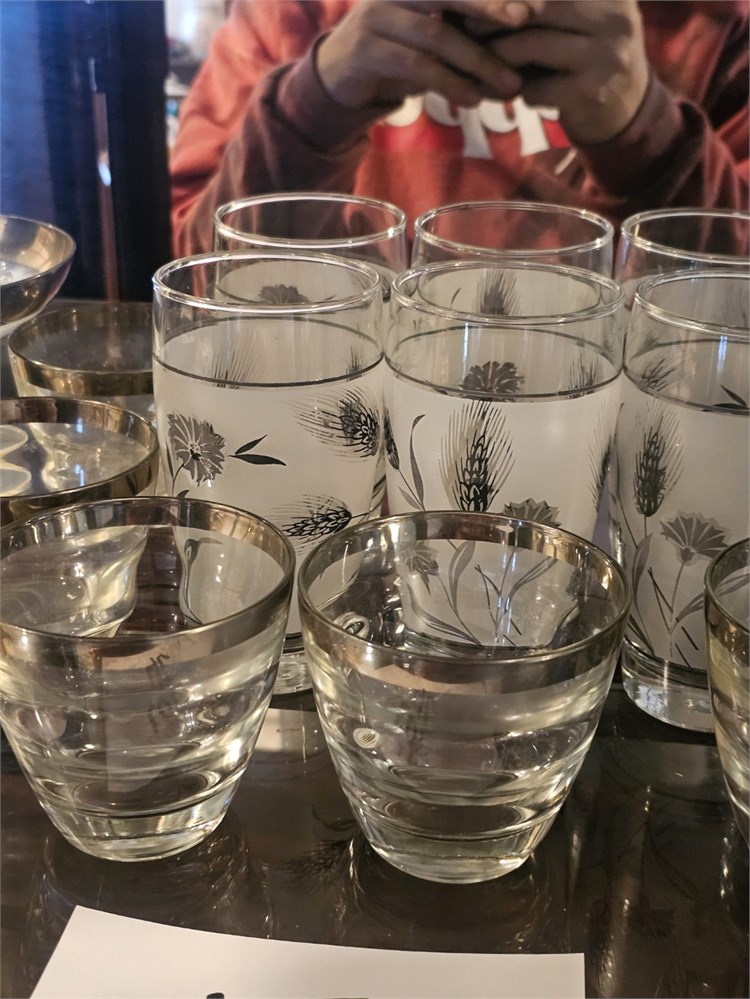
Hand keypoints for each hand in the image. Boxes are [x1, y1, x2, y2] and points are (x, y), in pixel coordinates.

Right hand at [315, 1, 543, 110]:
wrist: (338, 78)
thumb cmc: (396, 55)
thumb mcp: (431, 37)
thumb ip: (464, 32)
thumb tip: (520, 44)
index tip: (532, 2)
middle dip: (492, 6)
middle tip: (529, 20)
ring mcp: (377, 16)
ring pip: (436, 35)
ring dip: (476, 61)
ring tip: (506, 86)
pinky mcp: (364, 50)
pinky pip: (414, 64)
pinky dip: (447, 82)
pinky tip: (470, 98)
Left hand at [488, 1, 650, 143]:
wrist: (628, 109)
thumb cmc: (591, 55)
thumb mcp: (581, 18)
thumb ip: (546, 7)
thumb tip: (484, 2)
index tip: (475, 0)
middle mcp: (614, 15)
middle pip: (538, 5)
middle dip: (497, 16)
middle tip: (466, 25)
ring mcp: (605, 54)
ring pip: (533, 44)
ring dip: (500, 55)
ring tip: (484, 61)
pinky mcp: (590, 91)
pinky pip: (536, 86)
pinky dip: (520, 90)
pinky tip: (519, 93)